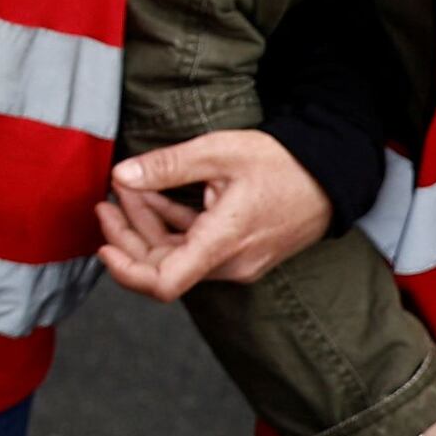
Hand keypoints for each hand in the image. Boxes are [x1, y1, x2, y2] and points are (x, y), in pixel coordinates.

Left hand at [90, 128, 332, 302]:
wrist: (331, 175)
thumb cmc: (281, 163)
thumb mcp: (219, 152)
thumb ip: (167, 167)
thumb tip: (122, 176)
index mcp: (222, 243)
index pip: (164, 283)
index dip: (126, 271)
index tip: (104, 246)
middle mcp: (230, 263)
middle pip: (163, 266)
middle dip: (128, 234)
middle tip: (108, 201)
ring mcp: (238, 262)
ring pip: (178, 255)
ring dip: (148, 226)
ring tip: (128, 189)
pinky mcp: (242, 253)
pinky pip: (196, 249)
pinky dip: (172, 226)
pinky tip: (156, 197)